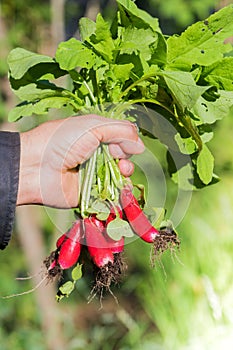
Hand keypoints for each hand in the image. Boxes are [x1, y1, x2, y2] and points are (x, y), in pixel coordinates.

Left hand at [17, 114, 143, 207]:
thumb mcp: (92, 126)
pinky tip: (122, 186)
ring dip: (126, 171)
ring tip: (121, 170)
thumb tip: (141, 146)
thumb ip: (120, 131)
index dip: (127, 139)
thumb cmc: (62, 140)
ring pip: (120, 174)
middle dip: (127, 155)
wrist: (37, 167)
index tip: (126, 142)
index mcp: (95, 134)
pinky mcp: (92, 193)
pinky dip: (121, 191)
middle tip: (118, 156)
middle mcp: (96, 154)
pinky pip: (112, 193)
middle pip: (123, 155)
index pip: (121, 137)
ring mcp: (94, 174)